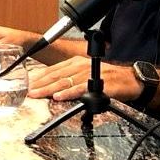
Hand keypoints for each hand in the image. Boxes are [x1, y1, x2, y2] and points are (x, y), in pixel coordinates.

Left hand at [27, 56, 141, 101]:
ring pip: (65, 82)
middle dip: (40, 84)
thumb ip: (70, 80)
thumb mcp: (85, 75)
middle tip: (28, 92)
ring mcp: (88, 74)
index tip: (28, 85)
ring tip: (38, 94)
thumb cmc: (108, 78)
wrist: (130, 80)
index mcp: (75, 63)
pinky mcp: (98, 83)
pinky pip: (80, 88)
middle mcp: (80, 66)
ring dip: (49, 89)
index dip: (39, 78)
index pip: (53, 70)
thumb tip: (53, 89)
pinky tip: (59, 96)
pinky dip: (68, 93)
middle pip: (56, 76)